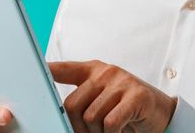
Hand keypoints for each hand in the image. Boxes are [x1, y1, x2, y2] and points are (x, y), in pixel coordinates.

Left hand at [49, 60, 177, 132]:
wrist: (161, 112)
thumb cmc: (127, 107)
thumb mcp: (103, 98)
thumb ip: (83, 99)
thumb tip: (59, 114)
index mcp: (94, 71)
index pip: (65, 69)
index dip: (47, 70)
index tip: (33, 69)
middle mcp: (106, 73)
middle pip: (72, 104)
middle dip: (78, 127)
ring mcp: (121, 82)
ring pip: (91, 117)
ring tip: (109, 130)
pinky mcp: (136, 95)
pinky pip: (111, 122)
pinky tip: (120, 131)